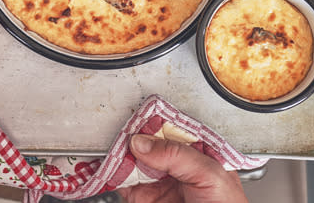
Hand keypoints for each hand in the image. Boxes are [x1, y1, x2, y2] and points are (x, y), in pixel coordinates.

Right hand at [117, 135, 246, 202]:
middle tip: (118, 134)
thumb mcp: (209, 175)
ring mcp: (157, 181)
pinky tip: (104, 167)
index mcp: (197, 152)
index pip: (170, 129)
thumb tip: (143, 142)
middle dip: (130, 137)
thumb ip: (178, 155)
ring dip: (116, 154)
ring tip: (105, 148)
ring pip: (130, 160)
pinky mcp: (142, 197)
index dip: (152, 122)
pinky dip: (108, 173)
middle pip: (146, 142)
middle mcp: (175, 165)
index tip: (137, 119)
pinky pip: (120, 182)